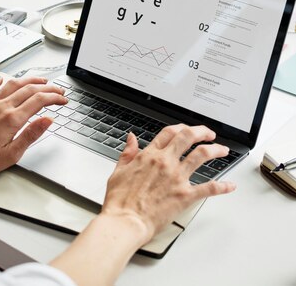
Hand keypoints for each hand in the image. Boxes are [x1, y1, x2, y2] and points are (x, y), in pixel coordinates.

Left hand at [0, 75, 66, 181]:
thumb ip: (31, 134)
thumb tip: (48, 120)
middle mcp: (1, 107)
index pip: (39, 101)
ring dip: (29, 80)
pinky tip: (3, 78)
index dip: (54, 98)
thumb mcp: (12, 154)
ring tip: (41, 81)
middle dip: (47, 88)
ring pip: (13, 84)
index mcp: (11, 119)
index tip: (63, 100)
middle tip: (58, 91)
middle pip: (29, 89)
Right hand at [102, 124, 235, 245]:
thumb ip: (128, 153)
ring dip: (215, 150)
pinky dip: (222, 186)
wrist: (126, 221)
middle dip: (201, 132)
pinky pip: (208, 188)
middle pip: (188, 137)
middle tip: (209, 133)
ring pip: (201, 155)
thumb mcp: (119, 171)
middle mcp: (165, 162)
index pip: (169, 133)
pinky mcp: (185, 196)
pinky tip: (229, 185)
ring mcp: (177, 178)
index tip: (187, 129)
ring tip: (223, 150)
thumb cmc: (121, 201)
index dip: (180, 127)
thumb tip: (131, 138)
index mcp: (149, 155)